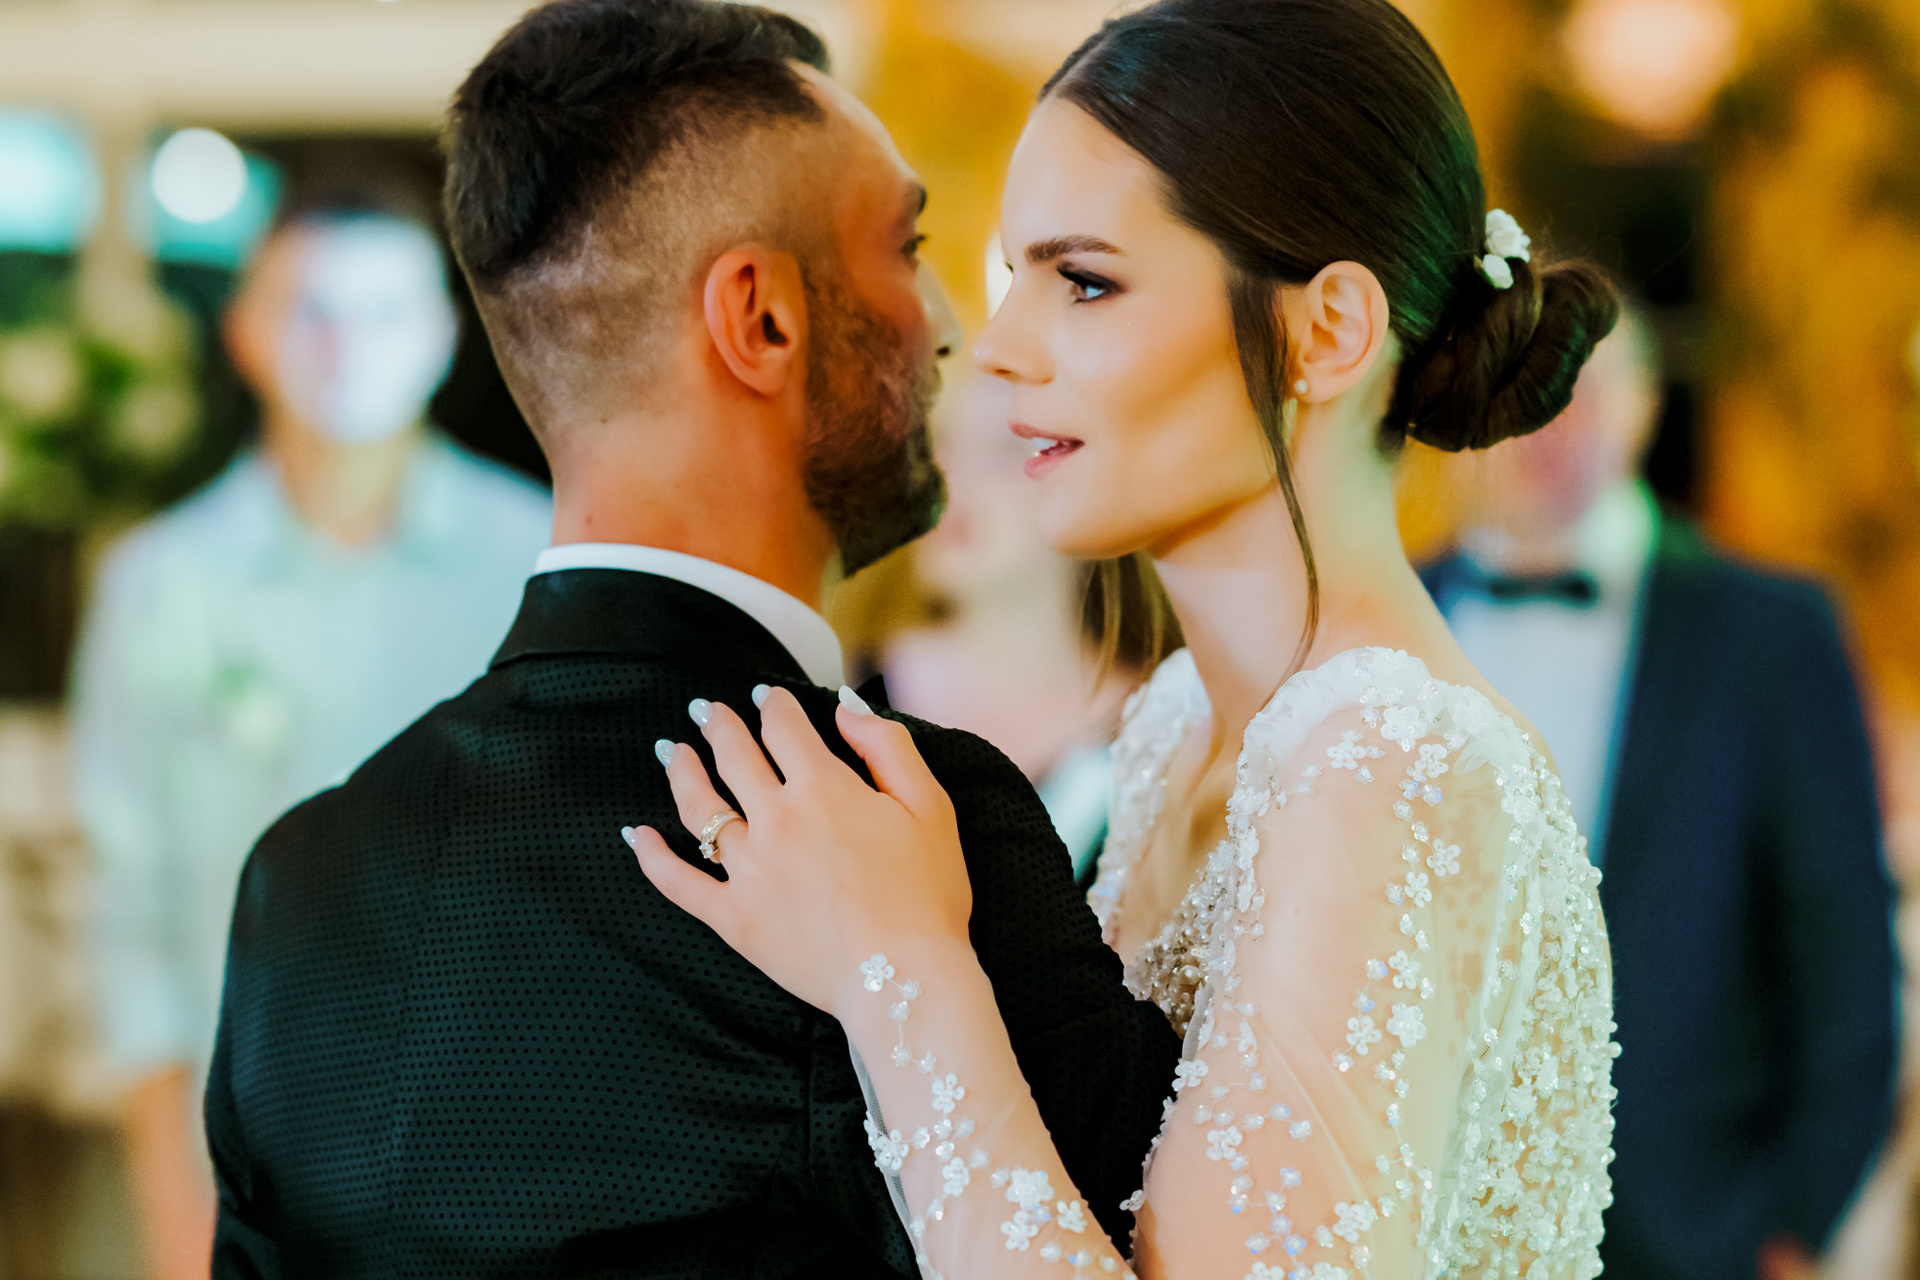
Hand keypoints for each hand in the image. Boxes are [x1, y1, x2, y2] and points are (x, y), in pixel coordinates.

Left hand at [627, 685, 972, 1012]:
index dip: (774, 705)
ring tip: (672, 752)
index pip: (784, 729)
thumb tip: (845, 708)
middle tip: (706, 710)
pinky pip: (679, 883)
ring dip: (682, 772)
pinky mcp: (733, 918)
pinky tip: (638, 836)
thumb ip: (887, 746)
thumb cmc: (927, 895)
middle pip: (734, 757)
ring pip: (700, 809)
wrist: (905, 979)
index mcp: (823, 788)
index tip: (766, 697)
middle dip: (719, 726)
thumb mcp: (930, 805)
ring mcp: (748, 870)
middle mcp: (776, 821)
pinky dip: (653, 858)